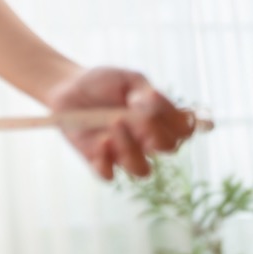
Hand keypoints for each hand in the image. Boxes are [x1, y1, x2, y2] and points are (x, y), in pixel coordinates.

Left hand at [46, 66, 198, 179]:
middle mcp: (145, 140)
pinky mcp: (98, 160)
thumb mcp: (127, 79)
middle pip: (168, 149)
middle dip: (155, 131)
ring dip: (131, 149)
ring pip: (141, 169)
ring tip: (114, 124)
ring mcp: (123, 153)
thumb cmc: (103, 82)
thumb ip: (144, 91)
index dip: (180, 121)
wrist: (68, 87)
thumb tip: (151, 101)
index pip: (184, 130)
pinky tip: (100, 141)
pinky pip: (108, 175)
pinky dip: (105, 162)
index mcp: (158, 120)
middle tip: (133, 114)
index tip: (158, 102)